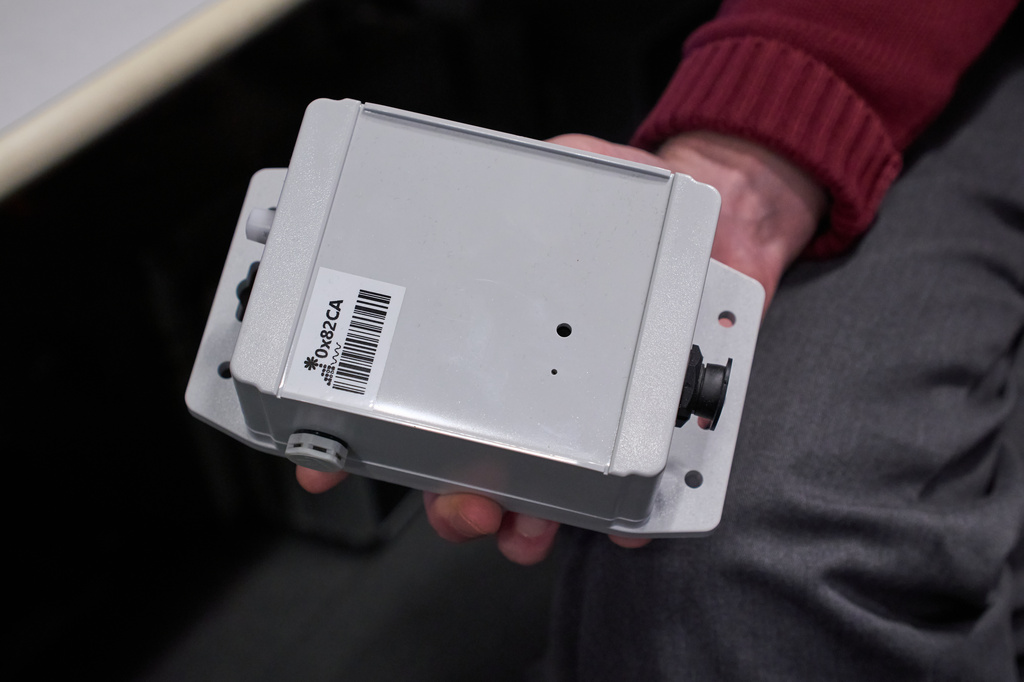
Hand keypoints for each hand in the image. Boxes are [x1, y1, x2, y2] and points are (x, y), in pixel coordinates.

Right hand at [296, 131, 826, 563]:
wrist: (733, 219)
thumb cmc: (647, 197)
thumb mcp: (576, 167)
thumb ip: (534, 172)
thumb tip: (488, 175)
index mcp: (493, 331)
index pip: (405, 386)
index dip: (356, 430)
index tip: (325, 461)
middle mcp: (526, 382)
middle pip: (460, 462)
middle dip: (449, 501)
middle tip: (461, 503)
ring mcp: (582, 414)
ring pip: (528, 492)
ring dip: (517, 520)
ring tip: (525, 523)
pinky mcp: (642, 428)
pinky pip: (623, 490)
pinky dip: (615, 516)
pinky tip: (617, 522)